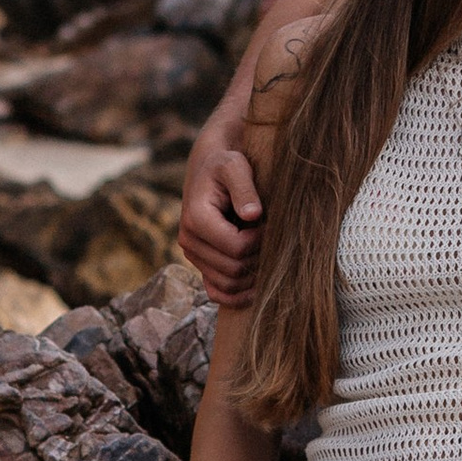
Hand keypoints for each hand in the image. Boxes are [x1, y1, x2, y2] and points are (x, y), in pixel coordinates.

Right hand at [178, 125, 263, 301]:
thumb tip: (254, 215)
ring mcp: (193, 255)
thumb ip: (244, 188)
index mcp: (196, 218)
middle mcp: (189, 240)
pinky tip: (256, 285)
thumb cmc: (226, 165)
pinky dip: (236, 295)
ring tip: (267, 253)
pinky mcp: (200, 264)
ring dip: (252, 276)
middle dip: (259, 257)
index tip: (271, 223)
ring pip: (228, 285)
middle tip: (272, 238)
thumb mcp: (236, 166)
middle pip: (234, 270)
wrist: (210, 171)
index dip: (261, 240)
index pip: (237, 247)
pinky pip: (216, 292)